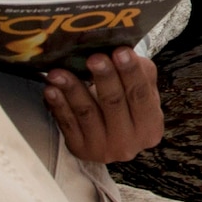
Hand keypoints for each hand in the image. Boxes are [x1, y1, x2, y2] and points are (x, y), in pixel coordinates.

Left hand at [44, 48, 163, 162]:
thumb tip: (123, 52)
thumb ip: (140, 71)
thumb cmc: (130, 104)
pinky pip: (67, 124)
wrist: (115, 135)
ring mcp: (102, 150)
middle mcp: (128, 143)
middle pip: (114, 104)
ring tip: (59, 72)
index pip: (140, 95)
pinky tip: (51, 89)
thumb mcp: (144, 89)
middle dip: (104, 78)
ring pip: (86, 113)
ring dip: (72, 89)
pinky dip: (58, 105)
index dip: (131, 72)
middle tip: (93, 58)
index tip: (120, 51)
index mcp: (150, 127)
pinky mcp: (79, 150)